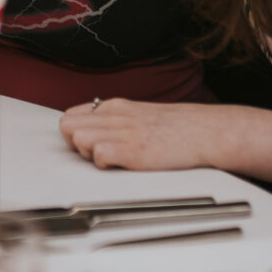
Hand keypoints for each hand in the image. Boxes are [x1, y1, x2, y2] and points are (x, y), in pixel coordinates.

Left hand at [58, 98, 224, 170]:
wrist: (205, 132)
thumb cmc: (176, 129)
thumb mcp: (138, 115)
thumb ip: (114, 121)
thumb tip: (91, 134)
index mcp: (115, 106)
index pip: (71, 116)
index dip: (74, 134)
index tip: (87, 145)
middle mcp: (115, 116)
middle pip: (67, 127)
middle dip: (75, 145)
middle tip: (96, 154)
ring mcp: (124, 132)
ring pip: (78, 139)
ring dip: (88, 155)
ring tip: (111, 160)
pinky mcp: (133, 150)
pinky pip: (99, 156)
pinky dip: (104, 165)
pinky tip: (121, 165)